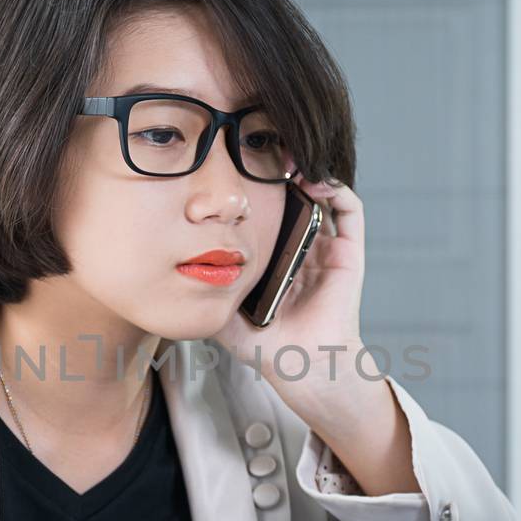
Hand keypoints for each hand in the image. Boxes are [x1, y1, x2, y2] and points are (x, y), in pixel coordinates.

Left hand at [214, 174, 368, 408]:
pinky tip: (316, 180)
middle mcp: (303, 249)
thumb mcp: (222, 311)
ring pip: (323, 197)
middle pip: (296, 198)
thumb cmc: (266, 346)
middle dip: (283, 173)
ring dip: (310, 173)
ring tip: (290, 158)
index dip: (259, 189)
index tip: (239, 170)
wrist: (300, 366)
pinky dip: (337, 189)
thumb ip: (203, 290)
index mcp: (276, 259)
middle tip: (264, 154)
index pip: (269, 213)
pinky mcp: (348, 254)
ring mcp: (326, 250)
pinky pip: (350, 212)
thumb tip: (170, 270)